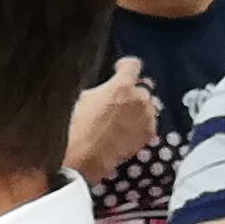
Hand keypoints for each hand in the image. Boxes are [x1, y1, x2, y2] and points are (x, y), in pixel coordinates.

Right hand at [64, 57, 156, 180]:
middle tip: (115, 102)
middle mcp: (140, 98)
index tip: (117, 71)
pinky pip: (147, 123)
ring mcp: (147, 117)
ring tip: (120, 120)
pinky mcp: (149, 134)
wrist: (83, 158)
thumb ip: (98, 90)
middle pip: (141, 88)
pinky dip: (138, 125)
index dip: (124, 67)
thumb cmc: (75, 127)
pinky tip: (124, 133)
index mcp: (122, 86)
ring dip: (136, 109)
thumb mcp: (80, 99)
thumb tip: (102, 90)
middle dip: (130, 92)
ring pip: (146, 106)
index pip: (133, 64)